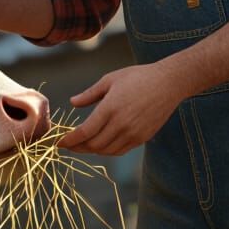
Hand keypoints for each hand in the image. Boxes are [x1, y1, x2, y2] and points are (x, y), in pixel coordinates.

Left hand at [58, 61, 183, 155]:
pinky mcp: (142, 138)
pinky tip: (101, 144)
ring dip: (92, 150)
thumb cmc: (138, 77)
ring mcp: (133, 133)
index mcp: (110, 108)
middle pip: (93, 145)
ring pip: (106, 151)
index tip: (59, 143)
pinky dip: (107, 151)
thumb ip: (90, 94)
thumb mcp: (110, 79)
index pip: (84, 132)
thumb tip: (72, 103)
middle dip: (78, 148)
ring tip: (82, 145)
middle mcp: (121, 124)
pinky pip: (120, 150)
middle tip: (69, 145)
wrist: (169, 83)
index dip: (70, 140)